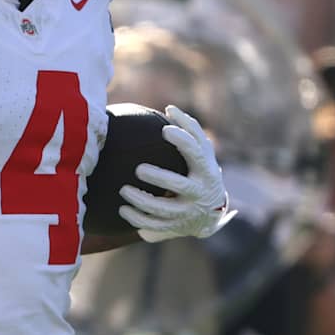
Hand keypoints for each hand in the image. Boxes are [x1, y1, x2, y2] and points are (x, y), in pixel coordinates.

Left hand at [117, 106, 235, 241]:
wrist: (211, 214)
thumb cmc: (202, 171)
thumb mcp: (204, 153)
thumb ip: (191, 131)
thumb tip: (169, 108)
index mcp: (206, 170)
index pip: (196, 153)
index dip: (182, 141)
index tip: (165, 130)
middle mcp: (199, 192)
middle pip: (179, 185)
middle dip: (159, 177)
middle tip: (139, 169)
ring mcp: (187, 211)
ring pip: (164, 209)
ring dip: (142, 200)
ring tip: (124, 190)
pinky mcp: (176, 226)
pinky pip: (156, 225)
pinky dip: (138, 218)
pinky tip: (123, 210)